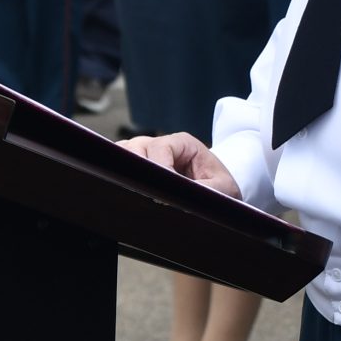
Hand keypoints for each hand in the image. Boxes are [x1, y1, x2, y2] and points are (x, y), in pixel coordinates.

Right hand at [116, 132, 240, 196]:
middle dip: (140, 173)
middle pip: (134, 148)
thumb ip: (207, 191)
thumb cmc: (219, 185)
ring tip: (140, 194)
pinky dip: (120, 176)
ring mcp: (144, 153)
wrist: (216, 188)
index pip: (159, 148)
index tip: (164, 194)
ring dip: (126, 173)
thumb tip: (184, 197)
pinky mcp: (135, 166)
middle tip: (152, 196)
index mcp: (181, 143)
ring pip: (122, 153)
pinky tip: (129, 192)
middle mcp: (159, 144)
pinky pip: (118, 164)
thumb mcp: (223, 188)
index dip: (159, 170)